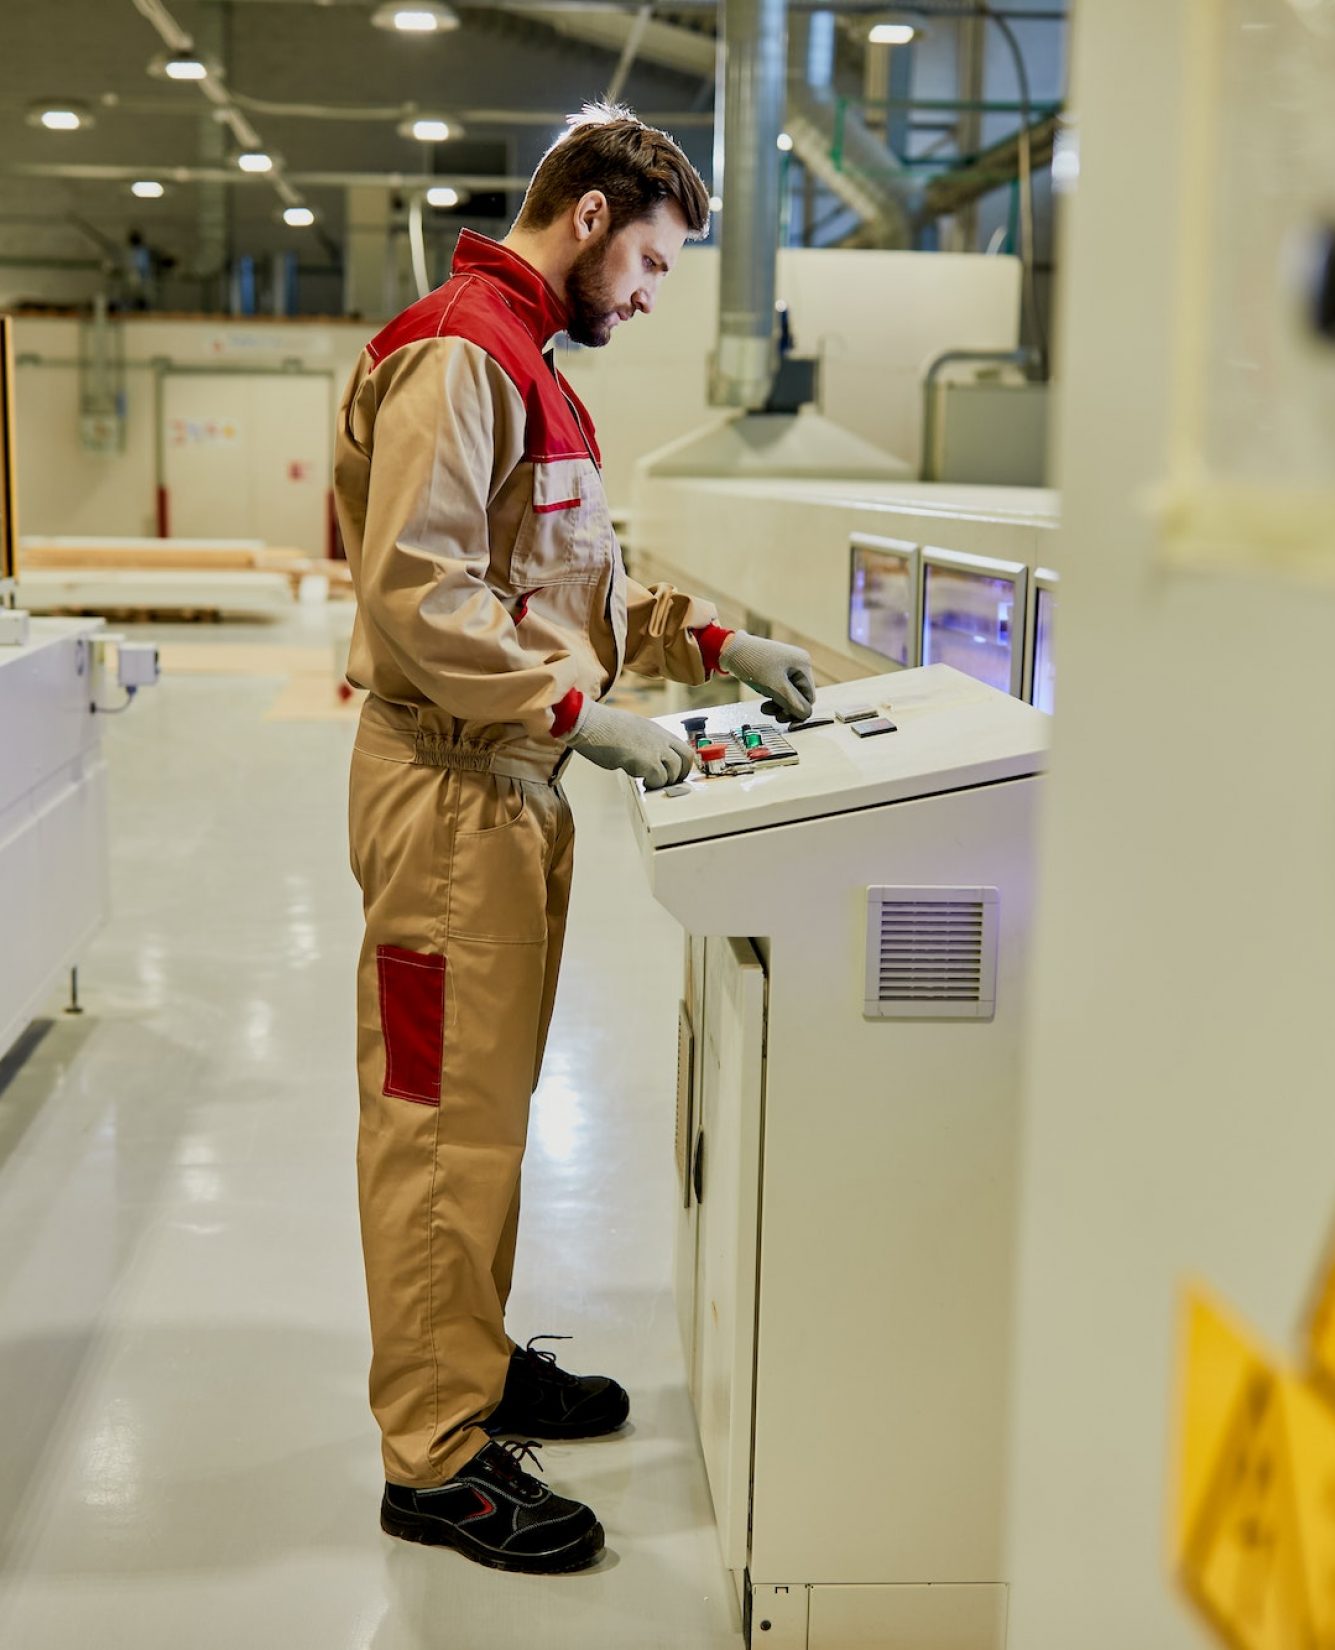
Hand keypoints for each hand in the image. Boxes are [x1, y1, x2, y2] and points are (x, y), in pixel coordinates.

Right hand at [563, 701, 696, 790]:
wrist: (590, 723)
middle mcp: (660, 738)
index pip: (682, 746)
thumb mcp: (631, 728)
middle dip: (681, 773)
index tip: (676, 771)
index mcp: (656, 729)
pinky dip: (653, 784)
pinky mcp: (647, 762)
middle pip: (686, 758)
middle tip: (669, 782)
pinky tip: (643, 783)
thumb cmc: (602, 727)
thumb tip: (644, 755)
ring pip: (675, 771)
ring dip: (665, 781)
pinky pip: (660, 779)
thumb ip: (643, 741)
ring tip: (651, 783)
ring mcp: (655, 749)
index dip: (682, 762)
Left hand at [720, 632, 815, 723]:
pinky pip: (780, 689)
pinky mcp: (776, 670)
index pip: (809, 696)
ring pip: (789, 694)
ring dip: (778, 704)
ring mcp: (787, 667)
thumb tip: (805, 715)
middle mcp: (798, 664)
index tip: (787, 722)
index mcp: (803, 665)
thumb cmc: (753, 663)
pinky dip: (773, 697)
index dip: (799, 710)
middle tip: (774, 716)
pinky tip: (764, 700)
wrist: (730, 650)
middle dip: (787, 707)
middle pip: (799, 696)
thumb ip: (792, 703)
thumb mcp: (775, 687)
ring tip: (765, 708)